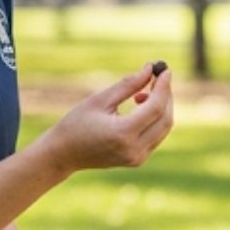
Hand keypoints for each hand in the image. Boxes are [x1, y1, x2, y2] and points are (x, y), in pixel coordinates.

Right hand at [38, 63, 173, 173]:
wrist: (64, 154)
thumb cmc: (77, 123)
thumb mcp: (100, 100)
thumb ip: (128, 85)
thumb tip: (151, 69)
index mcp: (123, 134)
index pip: (155, 108)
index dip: (163, 87)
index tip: (166, 70)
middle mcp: (134, 150)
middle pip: (165, 119)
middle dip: (166, 96)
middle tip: (159, 78)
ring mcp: (137, 158)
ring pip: (163, 128)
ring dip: (161, 106)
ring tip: (140, 94)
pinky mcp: (138, 160)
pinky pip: (156, 135)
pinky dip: (154, 119)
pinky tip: (139, 106)